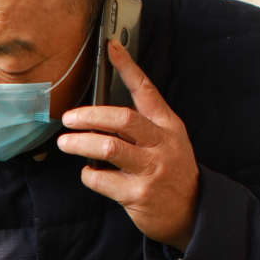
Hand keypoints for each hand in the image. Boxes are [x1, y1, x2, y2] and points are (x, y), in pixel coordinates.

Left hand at [58, 40, 200, 249]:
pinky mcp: (138, 194)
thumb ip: (144, 125)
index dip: (128, 67)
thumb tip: (102, 112)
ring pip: (108, 148)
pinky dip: (88, 174)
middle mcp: (162, 145)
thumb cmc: (172, 172)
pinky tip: (89, 172)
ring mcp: (151, 170)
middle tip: (69, 119)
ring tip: (66, 143)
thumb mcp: (170, 141)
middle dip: (89, 115)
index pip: (146, 90)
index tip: (111, 47)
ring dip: (79, 143)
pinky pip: (102, 179)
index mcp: (168, 126)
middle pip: (122, 119)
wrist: (193, 212)